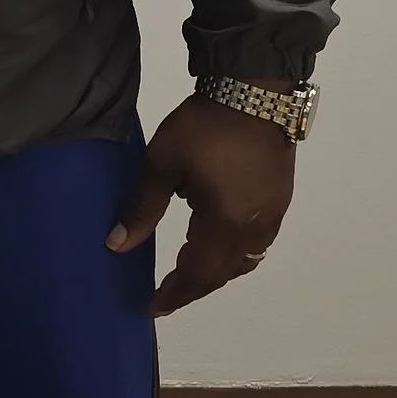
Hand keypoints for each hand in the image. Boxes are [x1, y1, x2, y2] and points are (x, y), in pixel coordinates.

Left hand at [110, 94, 296, 315]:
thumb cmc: (204, 127)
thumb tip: (117, 244)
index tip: (152, 307)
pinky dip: (233, 253)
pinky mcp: (279, 200)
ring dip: (215, 272)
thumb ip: (141, 208)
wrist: (255, 90)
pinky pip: (256, 243)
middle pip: (223, 273)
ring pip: (243, 260)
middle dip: (194, 287)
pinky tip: (215, 243)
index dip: (175, 293)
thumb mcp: (162, 164)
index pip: (199, 274)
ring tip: (188, 273)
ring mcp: (272, 215)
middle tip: (166, 296)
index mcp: (225, 223)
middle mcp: (255, 228)